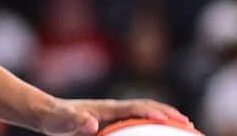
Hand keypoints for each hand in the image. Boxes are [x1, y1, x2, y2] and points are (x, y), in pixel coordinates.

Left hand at [39, 98, 192, 135]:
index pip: (134, 107)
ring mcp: (113, 112)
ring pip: (145, 111)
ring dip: (165, 116)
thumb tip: (91, 122)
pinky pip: (138, 118)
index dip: (152, 112)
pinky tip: (160, 131)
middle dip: (168, 113)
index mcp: (105, 108)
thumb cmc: (54, 119)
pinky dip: (153, 121)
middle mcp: (112, 107)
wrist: (47, 112)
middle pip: (146, 106)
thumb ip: (73, 121)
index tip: (172, 119)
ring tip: (186, 126)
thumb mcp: (60, 122)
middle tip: (190, 125)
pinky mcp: (112, 118)